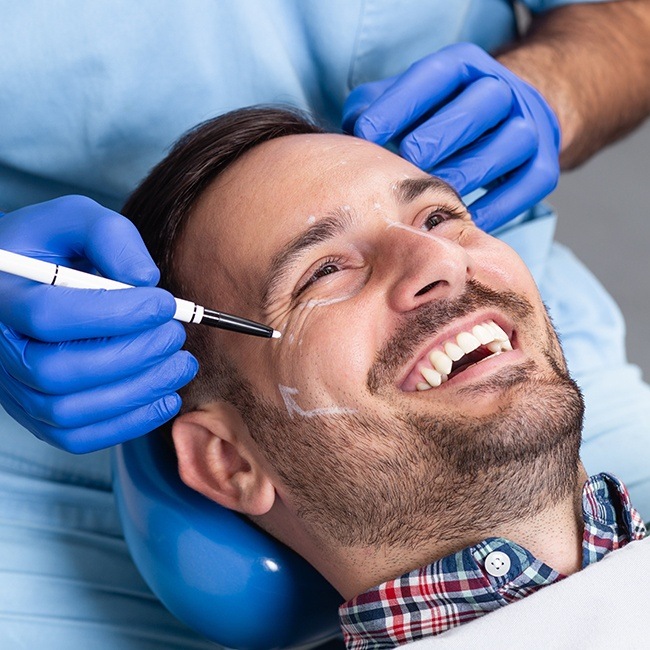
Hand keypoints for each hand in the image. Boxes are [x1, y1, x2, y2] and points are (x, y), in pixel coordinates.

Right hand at [0, 196, 197, 452]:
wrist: (33, 282)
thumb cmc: (56, 248)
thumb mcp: (76, 220)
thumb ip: (109, 236)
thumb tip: (145, 280)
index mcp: (2, 295)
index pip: (49, 316)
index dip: (115, 314)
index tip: (164, 303)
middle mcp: (1, 348)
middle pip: (59, 371)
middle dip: (131, 356)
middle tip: (175, 334)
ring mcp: (16, 387)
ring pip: (70, 411)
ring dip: (137, 391)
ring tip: (181, 364)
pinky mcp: (39, 413)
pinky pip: (77, 436)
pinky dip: (127, 424)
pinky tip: (166, 397)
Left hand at [343, 42, 560, 231]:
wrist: (512, 121)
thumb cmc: (445, 115)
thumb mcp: (413, 99)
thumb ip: (380, 105)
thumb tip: (354, 124)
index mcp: (465, 68)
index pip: (435, 76)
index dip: (401, 103)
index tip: (367, 132)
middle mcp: (503, 91)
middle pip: (478, 106)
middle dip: (440, 133)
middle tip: (409, 158)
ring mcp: (530, 128)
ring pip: (509, 144)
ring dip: (469, 170)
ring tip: (437, 190)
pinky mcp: (545, 165)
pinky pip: (526, 185)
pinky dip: (498, 205)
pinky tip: (466, 219)